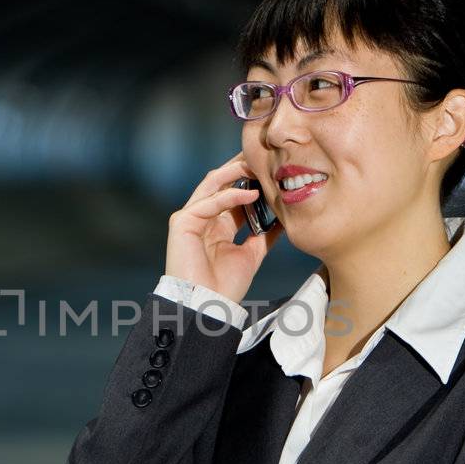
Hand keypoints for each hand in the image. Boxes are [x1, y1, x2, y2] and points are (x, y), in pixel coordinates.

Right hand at [164, 153, 282, 305]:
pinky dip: (230, 195)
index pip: (232, 192)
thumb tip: (282, 218)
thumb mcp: (252, 255)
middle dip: (241, 167)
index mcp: (216, 225)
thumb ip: (263, 235)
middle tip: (263, 155)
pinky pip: (209, 202)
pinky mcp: (182, 222)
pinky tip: (251, 193)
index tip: (271, 168)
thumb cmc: (225, 287)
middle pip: (221, 182)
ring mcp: (190, 218)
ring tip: (258, 165)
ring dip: (235, 172)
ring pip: (212, 184)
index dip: (250, 179)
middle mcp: (201, 218)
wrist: (208, 307)